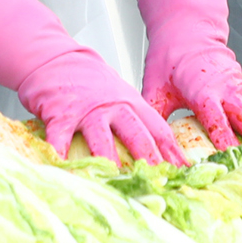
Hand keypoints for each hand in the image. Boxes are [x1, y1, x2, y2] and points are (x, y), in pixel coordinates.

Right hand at [20, 47, 186, 165]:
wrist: (58, 58)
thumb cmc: (88, 82)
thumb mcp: (119, 96)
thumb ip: (134, 120)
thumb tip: (153, 155)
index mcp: (132, 104)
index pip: (159, 130)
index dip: (172, 152)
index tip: (184, 171)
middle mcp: (114, 107)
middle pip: (137, 135)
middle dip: (150, 160)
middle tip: (158, 181)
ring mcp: (88, 111)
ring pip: (102, 141)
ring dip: (110, 164)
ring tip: (116, 184)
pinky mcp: (62, 114)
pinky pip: (61, 139)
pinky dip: (62, 156)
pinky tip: (65, 171)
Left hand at [117, 0, 241, 153]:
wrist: (186, 29)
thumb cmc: (167, 59)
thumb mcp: (153, 87)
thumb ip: (152, 116)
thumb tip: (146, 147)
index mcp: (201, 91)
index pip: (214, 119)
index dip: (225, 139)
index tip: (235, 159)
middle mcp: (225, 89)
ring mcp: (239, 87)